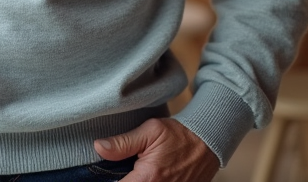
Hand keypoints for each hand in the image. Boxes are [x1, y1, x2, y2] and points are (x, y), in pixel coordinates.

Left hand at [94, 118, 219, 181]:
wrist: (208, 142)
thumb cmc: (179, 135)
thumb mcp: (150, 131)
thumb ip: (123, 142)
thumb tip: (98, 147)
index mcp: (148, 178)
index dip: (109, 180)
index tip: (107, 174)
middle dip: (125, 181)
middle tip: (124, 170)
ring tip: (134, 172)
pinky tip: (144, 176)